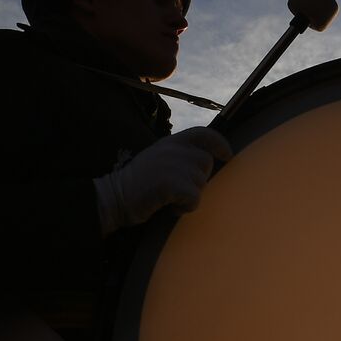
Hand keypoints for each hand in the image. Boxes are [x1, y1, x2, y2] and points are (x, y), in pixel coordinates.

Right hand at [93, 127, 232, 232]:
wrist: (113, 197)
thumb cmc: (138, 184)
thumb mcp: (159, 159)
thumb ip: (180, 156)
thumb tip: (207, 162)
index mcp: (171, 141)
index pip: (203, 133)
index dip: (219, 143)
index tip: (227, 155)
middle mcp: (173, 149)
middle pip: (206, 162)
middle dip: (198, 179)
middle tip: (177, 189)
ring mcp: (173, 164)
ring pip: (201, 182)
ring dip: (190, 195)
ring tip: (170, 198)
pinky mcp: (172, 183)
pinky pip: (195, 198)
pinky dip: (186, 207)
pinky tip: (170, 207)